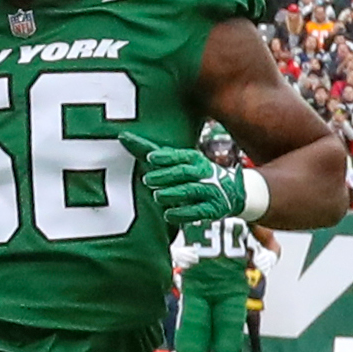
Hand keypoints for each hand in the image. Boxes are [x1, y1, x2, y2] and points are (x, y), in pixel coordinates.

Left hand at [118, 131, 250, 224]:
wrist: (230, 194)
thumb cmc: (191, 176)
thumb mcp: (174, 162)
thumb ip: (149, 151)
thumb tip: (122, 136)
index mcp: (194, 159)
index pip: (182, 155)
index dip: (167, 156)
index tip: (151, 157)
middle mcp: (204, 172)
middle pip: (185, 172)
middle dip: (166, 175)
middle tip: (147, 180)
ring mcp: (210, 190)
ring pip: (191, 190)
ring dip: (173, 193)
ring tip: (157, 196)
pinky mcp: (213, 208)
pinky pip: (198, 211)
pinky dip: (182, 213)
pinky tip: (168, 215)